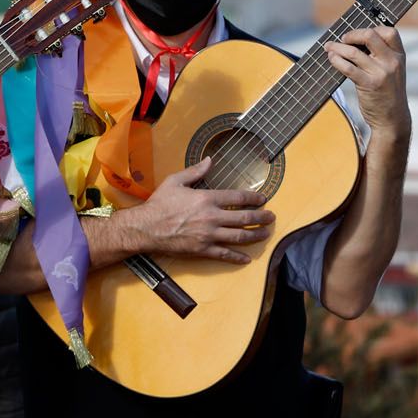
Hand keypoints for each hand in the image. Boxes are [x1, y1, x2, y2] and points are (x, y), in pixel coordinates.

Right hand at [118, 157, 274, 264]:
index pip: (238, 197)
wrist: (146, 228)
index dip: (254, 198)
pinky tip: (246, 258)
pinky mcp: (202, 250)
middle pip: (244, 218)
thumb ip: (195, 170)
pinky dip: (237, 257)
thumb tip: (210, 160)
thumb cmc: (159, 204)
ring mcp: (208, 235)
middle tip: (271, 217)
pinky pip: (225, 254)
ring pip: (239, 237)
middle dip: (262, 217)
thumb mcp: (176, 181)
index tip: (263, 199)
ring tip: (266, 233)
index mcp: (206, 198)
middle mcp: (211, 217)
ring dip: (255, 235)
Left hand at [326, 25, 408, 138]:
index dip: (372, 28)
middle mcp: (392, 62)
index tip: (359, 35)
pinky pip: (348, 67)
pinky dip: (336, 60)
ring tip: (329, 47)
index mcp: (399, 56)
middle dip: (351, 34)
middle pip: (370, 36)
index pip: (389, 32)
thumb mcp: (393, 71)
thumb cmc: (388, 93)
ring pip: (353, 52)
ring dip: (337, 47)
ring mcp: (381, 73)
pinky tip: (331, 58)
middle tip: (342, 39)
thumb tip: (355, 39)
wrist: (393, 119)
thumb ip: (382, 55)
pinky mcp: (368, 85)